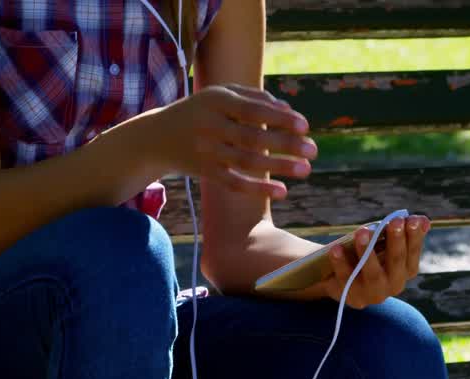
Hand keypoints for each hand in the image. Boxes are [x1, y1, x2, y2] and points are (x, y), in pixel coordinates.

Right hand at [153, 83, 315, 198]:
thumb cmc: (199, 111)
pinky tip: (282, 192)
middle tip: (314, 150)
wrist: (156, 137)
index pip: (253, 110)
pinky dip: (257, 188)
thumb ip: (254, 98)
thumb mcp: (220, 96)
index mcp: (217, 101)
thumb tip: (289, 111)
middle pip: (253, 136)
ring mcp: (206, 150)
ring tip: (306, 169)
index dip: (279, 118)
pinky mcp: (204, 172)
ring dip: (279, 167)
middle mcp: (210, 125)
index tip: (305, 126)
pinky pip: (234, 182)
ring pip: (246, 161)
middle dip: (285, 144)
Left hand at [313, 214, 430, 308]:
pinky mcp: (352, 296)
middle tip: (394, 221)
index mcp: (406, 270)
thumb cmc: (369, 255)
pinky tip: (336, 248)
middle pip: (397, 261)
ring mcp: (373, 293)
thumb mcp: (385, 244)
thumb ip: (403, 231)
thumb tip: (424, 220)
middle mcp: (394, 284)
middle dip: (396, 240)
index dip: (414, 236)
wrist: (340, 279)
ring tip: (362, 231)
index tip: (412, 220)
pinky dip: (341, 262)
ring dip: (368, 250)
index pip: (413, 252)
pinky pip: (346, 278)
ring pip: (373, 272)